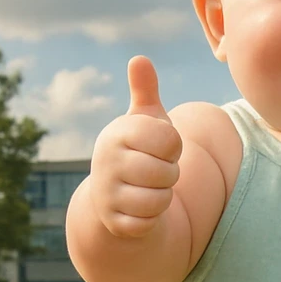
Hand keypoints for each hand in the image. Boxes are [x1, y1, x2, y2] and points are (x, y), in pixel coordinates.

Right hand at [89, 56, 182, 238]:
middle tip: (154, 170)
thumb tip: (139, 59)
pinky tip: (141, 208)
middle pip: (167, 172)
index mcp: (117, 133)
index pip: (169, 139)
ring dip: (163, 196)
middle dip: (169, 173)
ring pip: (161, 198)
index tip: (161, 147)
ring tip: (148, 188)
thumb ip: (145, 92)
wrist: (114, 197)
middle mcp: (106, 161)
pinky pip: (151, 221)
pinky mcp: (115, 222)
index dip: (174, 146)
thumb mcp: (145, 122)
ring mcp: (108, 193)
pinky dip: (154, 217)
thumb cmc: (139, 151)